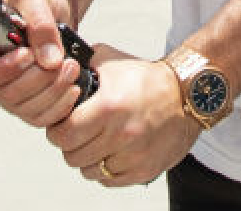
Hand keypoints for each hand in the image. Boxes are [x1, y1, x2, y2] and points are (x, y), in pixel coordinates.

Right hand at [0, 0, 83, 127]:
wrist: (54, 11)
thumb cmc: (36, 0)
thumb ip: (38, 22)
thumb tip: (48, 59)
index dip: (1, 71)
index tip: (28, 55)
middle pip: (6, 95)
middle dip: (39, 80)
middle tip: (63, 61)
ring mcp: (8, 94)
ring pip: (25, 109)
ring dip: (53, 92)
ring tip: (72, 68)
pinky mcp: (29, 105)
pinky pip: (40, 118)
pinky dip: (59, 107)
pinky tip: (72, 88)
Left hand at [46, 46, 196, 186]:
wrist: (185, 95)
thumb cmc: (145, 78)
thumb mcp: (109, 60)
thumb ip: (80, 64)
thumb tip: (56, 67)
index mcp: (108, 107)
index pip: (64, 134)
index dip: (56, 131)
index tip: (59, 125)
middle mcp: (120, 135)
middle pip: (74, 156)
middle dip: (68, 146)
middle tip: (74, 134)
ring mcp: (134, 156)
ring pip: (90, 172)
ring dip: (86, 159)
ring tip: (92, 143)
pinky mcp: (144, 171)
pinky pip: (111, 181)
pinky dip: (105, 170)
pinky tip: (108, 153)